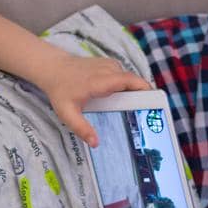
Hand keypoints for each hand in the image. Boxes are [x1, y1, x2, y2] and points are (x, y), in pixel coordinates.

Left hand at [38, 50, 154, 146]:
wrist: (53, 68)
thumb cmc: (60, 90)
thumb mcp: (67, 113)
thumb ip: (81, 128)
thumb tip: (95, 143)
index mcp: (101, 81)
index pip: (129, 81)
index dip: (143, 88)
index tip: (155, 100)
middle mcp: (108, 70)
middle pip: (133, 81)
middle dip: (143, 95)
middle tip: (147, 112)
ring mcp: (109, 65)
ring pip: (129, 79)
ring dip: (134, 91)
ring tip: (136, 108)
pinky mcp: (109, 64)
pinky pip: (124, 76)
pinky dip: (127, 86)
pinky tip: (124, 98)